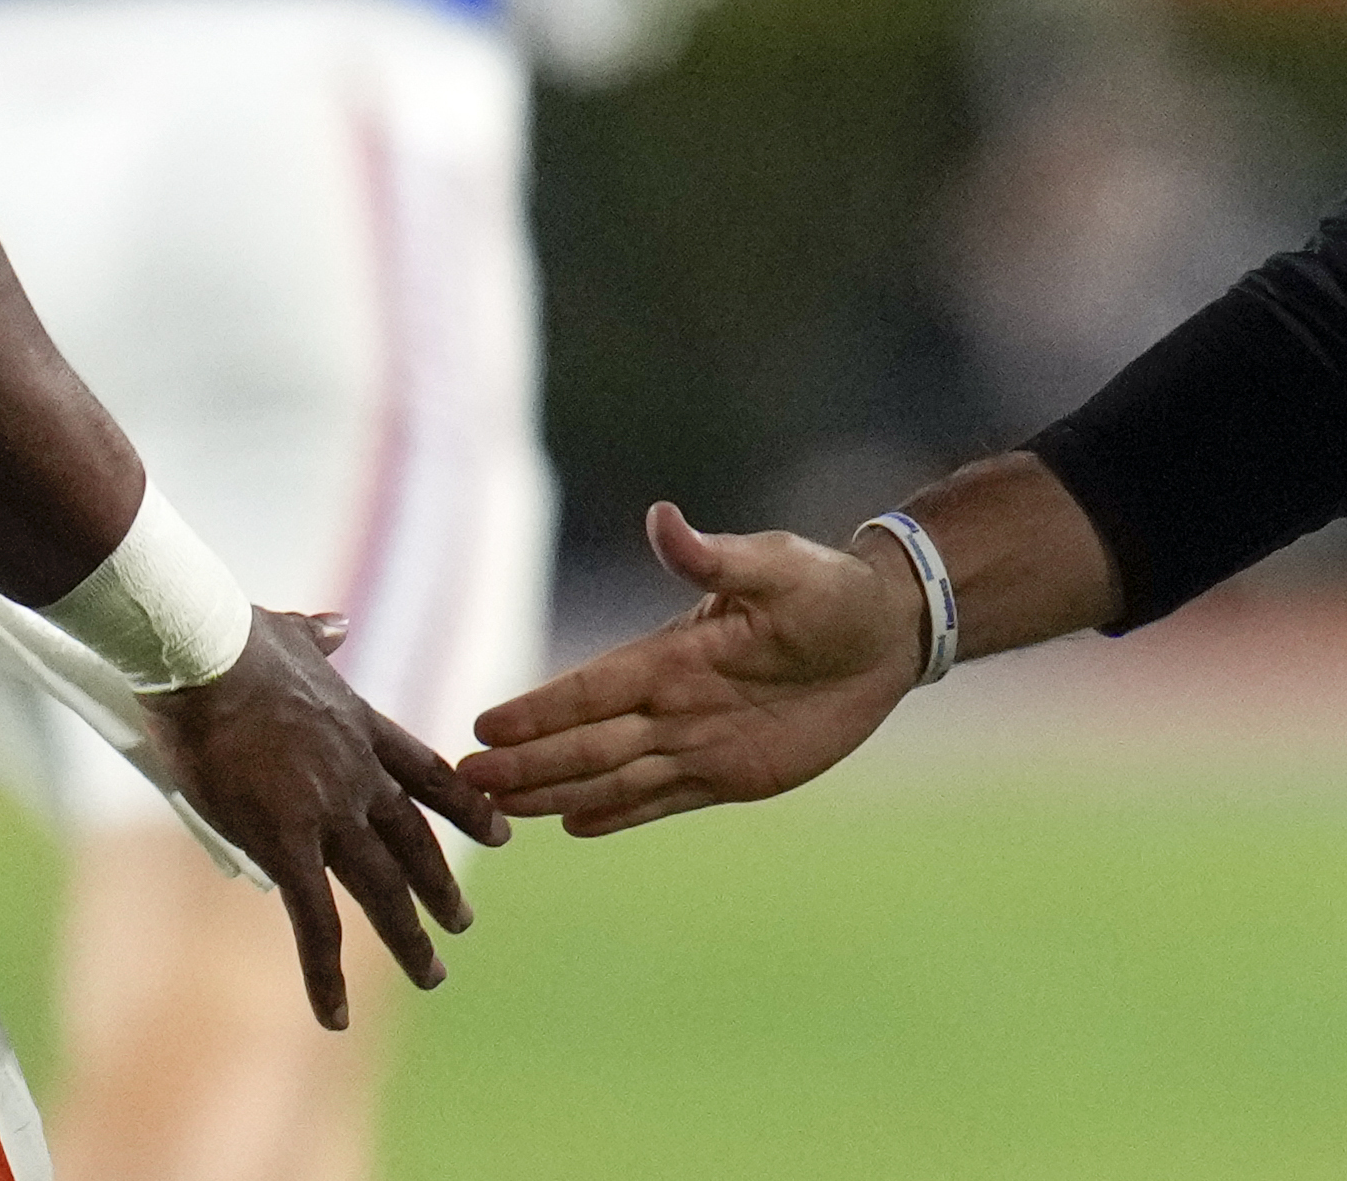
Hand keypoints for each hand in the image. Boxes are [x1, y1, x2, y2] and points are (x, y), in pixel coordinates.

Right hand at [137, 608, 507, 1029]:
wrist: (206, 651)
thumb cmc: (233, 637)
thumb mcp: (288, 630)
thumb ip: (319, 636)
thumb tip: (337, 625)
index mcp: (360, 727)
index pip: (428, 775)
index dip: (465, 807)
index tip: (499, 831)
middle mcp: (357, 775)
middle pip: (412, 842)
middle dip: (440, 886)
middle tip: (463, 922)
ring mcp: (328, 812)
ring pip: (381, 888)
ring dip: (408, 936)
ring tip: (434, 974)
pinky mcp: (287, 842)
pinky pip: (314, 922)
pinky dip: (327, 974)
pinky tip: (336, 1018)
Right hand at [460, 499, 926, 832]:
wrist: (883, 632)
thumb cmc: (828, 589)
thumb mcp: (776, 566)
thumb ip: (715, 556)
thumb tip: (662, 519)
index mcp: (674, 653)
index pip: (593, 689)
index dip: (540, 711)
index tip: (484, 728)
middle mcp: (673, 702)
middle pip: (586, 741)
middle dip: (526, 762)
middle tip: (462, 782)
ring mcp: (698, 741)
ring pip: (611, 775)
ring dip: (554, 791)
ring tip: (499, 811)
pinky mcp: (730, 774)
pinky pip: (662, 799)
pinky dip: (617, 815)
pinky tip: (574, 826)